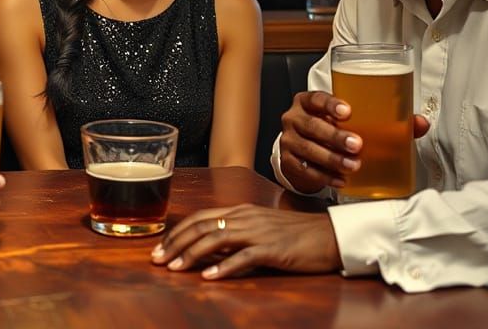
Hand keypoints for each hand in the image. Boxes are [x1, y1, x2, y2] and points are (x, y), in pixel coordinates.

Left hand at [151, 204, 340, 277]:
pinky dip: (224, 267)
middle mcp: (246, 217)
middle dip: (176, 242)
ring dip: (191, 254)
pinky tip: (209, 277)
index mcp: (242, 211)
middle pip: (202, 226)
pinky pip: (243, 257)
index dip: (178, 231)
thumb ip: (236, 235)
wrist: (330, 235)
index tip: (160, 247)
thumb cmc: (297, 234)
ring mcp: (259, 232)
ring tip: (174, 268)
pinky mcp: (273, 249)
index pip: (201, 216)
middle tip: (157, 259)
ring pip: (216, 238)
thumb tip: (209, 250)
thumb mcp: (261, 229)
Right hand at [279, 92, 430, 193]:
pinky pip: (306, 171)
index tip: (347, 111)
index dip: (329, 104)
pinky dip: (325, 177)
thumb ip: (383, 119)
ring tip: (353, 166)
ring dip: (332, 159)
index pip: (315, 98)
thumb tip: (418, 123)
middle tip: (357, 145)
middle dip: (334, 136)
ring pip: (308, 150)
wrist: (302, 149)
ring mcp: (288, 141)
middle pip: (311, 125)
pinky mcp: (288, 162)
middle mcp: (294, 118)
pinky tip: (341, 180)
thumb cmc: (330, 128)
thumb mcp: (348, 119)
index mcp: (308, 101)